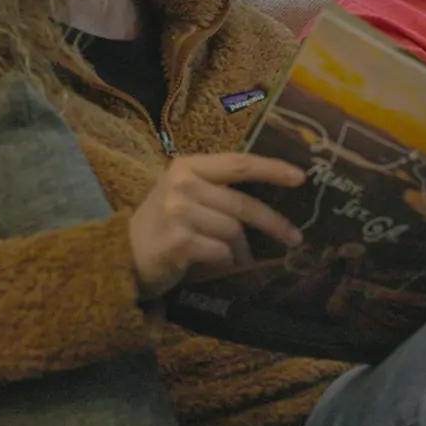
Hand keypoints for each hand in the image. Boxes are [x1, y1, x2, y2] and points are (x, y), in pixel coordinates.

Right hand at [129, 153, 305, 300]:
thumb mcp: (187, 194)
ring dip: (242, 249)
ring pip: (234, 230)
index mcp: (188, 166)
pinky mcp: (179, 241)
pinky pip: (222, 251)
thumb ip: (221, 188)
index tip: (301, 177)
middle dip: (274, 222)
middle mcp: (182, 184)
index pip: (239, 163)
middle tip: (295, 237)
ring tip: (238, 257)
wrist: (124, 257)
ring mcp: (178, 212)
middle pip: (243, 203)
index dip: (272, 169)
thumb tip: (275, 195)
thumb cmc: (165, 224)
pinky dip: (226, 261)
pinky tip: (215, 262)